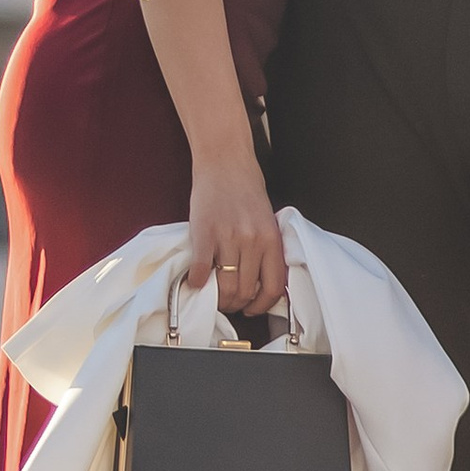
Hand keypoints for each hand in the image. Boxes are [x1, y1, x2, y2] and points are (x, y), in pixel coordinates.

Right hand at [185, 153, 285, 320]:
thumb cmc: (245, 189)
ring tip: (213, 294)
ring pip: (225, 286)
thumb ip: (266, 249)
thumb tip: (261, 282)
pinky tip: (196, 281)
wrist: (225, 161)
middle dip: (236, 304)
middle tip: (229, 302)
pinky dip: (197, 281)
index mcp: (271, 239)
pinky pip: (201, 269)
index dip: (261, 306)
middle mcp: (252, 240)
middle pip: (246, 291)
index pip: (272, 287)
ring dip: (218, 297)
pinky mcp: (204, 232)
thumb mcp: (267, 220)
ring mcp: (228, 237)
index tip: (252, 308)